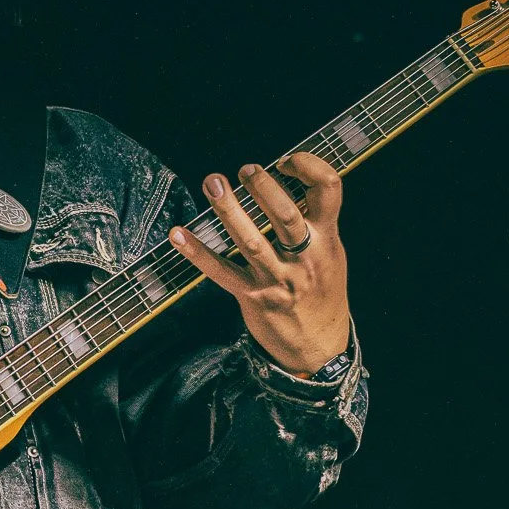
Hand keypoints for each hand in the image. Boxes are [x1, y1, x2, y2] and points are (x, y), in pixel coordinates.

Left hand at [170, 151, 351, 375]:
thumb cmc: (321, 293)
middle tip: (246, 170)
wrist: (318, 347)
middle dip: (263, 187)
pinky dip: (197, 253)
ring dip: (229, 210)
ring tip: (213, 183)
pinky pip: (220, 272)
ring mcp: (277, 279)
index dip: (308, 166)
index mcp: (327, 240)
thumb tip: (287, 182)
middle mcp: (304, 258)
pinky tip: (178, 234)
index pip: (328, 189)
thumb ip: (314, 222)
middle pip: (285, 214)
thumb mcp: (331, 254)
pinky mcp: (252, 297)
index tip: (287, 161)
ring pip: (251, 240)